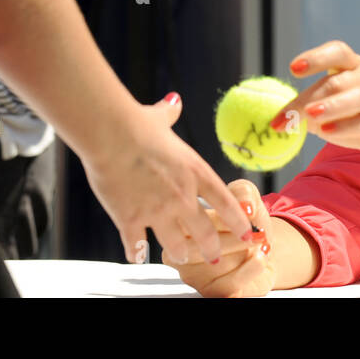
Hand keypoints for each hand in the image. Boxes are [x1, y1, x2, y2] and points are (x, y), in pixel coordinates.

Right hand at [83, 93, 252, 265]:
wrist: (112, 134)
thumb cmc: (137, 123)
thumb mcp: (160, 118)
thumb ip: (169, 114)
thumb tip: (174, 101)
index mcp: (195, 172)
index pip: (225, 203)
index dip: (238, 221)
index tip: (247, 233)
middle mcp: (182, 196)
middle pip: (205, 232)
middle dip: (212, 247)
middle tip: (214, 255)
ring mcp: (157, 211)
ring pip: (176, 245)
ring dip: (180, 252)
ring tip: (181, 257)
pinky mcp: (130, 219)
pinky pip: (136, 245)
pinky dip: (136, 252)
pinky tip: (136, 256)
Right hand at [165, 179, 274, 297]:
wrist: (264, 249)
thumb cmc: (247, 223)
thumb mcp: (247, 196)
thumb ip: (243, 192)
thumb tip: (245, 205)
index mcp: (182, 223)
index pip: (195, 217)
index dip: (224, 214)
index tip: (248, 211)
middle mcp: (182, 250)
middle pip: (200, 241)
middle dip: (232, 235)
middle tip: (255, 231)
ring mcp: (193, 274)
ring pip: (213, 263)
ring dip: (242, 251)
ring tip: (259, 242)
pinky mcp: (210, 292)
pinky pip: (226, 285)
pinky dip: (249, 270)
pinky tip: (259, 259)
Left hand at [274, 40, 359, 172]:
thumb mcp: (336, 111)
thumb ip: (313, 109)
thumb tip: (287, 117)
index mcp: (356, 68)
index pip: (338, 52)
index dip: (316, 57)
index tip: (293, 68)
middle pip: (338, 81)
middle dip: (307, 99)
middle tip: (284, 117)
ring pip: (358, 96)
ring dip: (331, 106)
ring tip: (309, 115)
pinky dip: (346, 127)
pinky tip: (326, 133)